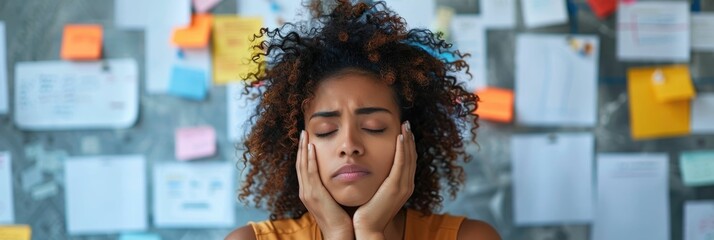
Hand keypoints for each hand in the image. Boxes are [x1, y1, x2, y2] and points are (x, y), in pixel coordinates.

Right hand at [296, 130, 353, 239]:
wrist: (340, 235)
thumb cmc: (341, 219)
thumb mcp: (334, 200)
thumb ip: (333, 188)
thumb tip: (341, 175)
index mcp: (309, 193)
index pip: (304, 168)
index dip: (303, 153)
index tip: (306, 140)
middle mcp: (305, 192)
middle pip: (299, 164)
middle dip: (301, 147)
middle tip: (303, 132)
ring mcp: (308, 193)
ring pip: (302, 165)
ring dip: (303, 148)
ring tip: (305, 134)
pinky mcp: (314, 194)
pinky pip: (310, 173)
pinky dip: (309, 159)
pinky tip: (310, 147)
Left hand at [352, 121, 416, 239]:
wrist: (367, 228)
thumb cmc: (367, 212)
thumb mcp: (375, 193)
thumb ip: (378, 181)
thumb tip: (371, 169)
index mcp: (402, 187)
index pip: (408, 162)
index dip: (408, 146)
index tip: (404, 132)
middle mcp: (406, 185)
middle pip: (412, 157)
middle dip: (410, 139)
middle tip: (407, 123)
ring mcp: (403, 186)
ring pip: (409, 157)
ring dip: (408, 139)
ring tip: (405, 125)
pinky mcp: (396, 186)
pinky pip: (401, 163)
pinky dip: (402, 149)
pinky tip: (400, 136)